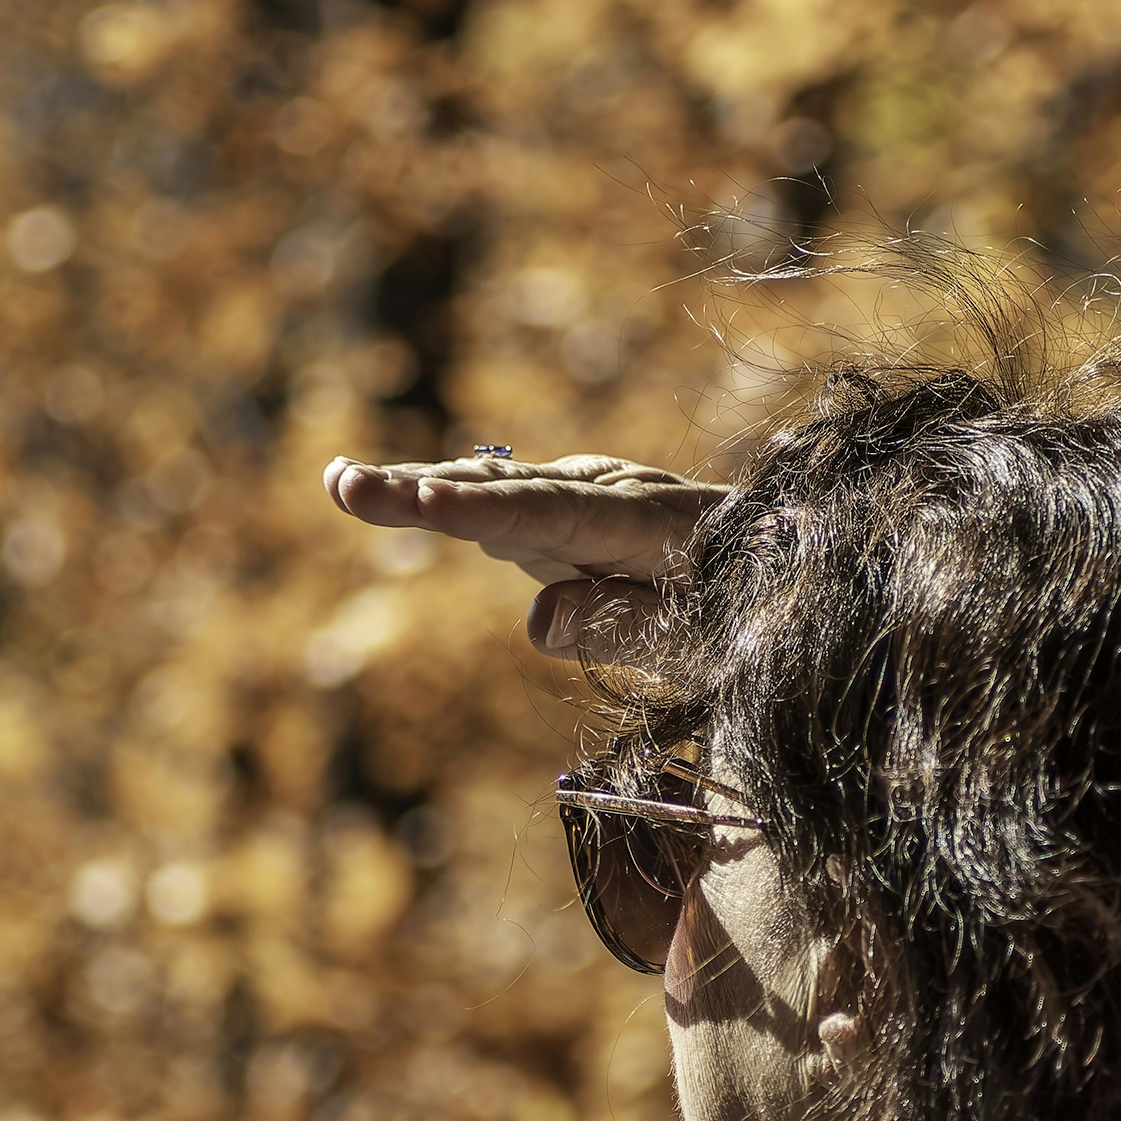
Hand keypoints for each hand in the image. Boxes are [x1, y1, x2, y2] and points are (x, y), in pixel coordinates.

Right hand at [323, 451, 723, 653]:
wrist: (778, 564)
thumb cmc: (746, 611)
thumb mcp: (701, 637)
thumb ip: (623, 625)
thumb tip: (537, 621)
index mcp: (651, 522)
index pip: (557, 515)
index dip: (491, 512)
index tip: (429, 502)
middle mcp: (610, 491)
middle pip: (508, 492)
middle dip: (426, 491)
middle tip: (351, 487)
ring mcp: (584, 493)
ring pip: (493, 487)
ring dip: (417, 485)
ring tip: (342, 483)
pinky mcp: (564, 508)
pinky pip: (497, 500)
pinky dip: (441, 495)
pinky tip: (386, 492)